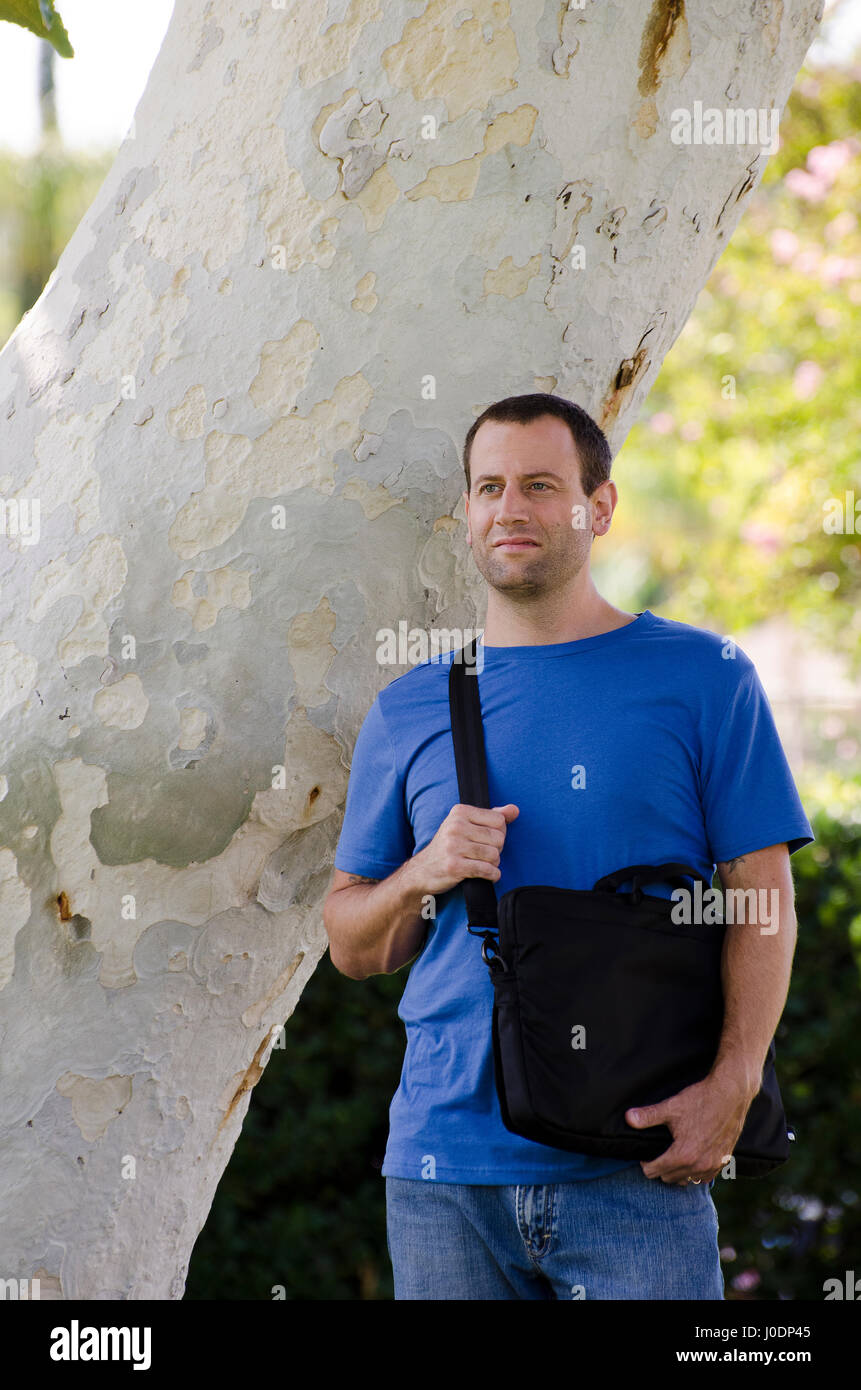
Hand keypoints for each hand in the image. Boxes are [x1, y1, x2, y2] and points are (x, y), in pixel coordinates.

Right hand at [409, 803, 518, 895]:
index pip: (499, 820)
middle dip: (496, 849)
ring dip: (493, 864)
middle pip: (499, 838)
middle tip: (483, 854)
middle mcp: (455, 826)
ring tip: (482, 863)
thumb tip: (514, 810)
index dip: (498, 833)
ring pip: (494, 855)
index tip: (486, 840)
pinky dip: (492, 875)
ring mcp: (453, 846)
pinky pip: (487, 870)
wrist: (422, 871)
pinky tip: (486, 874)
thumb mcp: (466, 825)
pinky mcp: (454, 866)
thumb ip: (492, 816)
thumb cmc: (448, 847)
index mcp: (460, 812)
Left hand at [625, 1071, 754, 1185]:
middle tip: (658, 1152)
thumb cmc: (701, 1100)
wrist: (731, 1095)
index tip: (646, 1153)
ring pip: (686, 1180)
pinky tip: (692, 1158)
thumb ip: (648, 1116)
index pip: (653, 1172)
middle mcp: (698, 1165)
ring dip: (677, 1172)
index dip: (645, 1162)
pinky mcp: (723, 1162)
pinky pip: (704, 1177)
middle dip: (660, 1167)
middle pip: (668, 1178)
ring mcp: (712, 1165)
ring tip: (673, 1155)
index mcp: (683, 1155)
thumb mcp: (671, 1107)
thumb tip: (628, 1118)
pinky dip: (695, 1172)